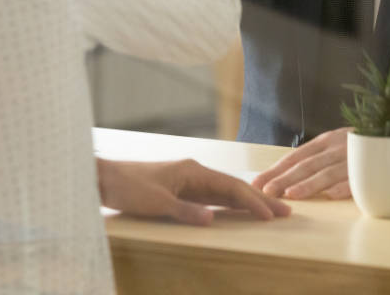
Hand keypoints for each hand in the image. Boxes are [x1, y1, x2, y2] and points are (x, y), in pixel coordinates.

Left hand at [96, 157, 289, 225]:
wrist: (104, 179)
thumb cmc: (128, 187)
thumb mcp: (156, 203)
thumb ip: (185, 211)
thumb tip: (212, 218)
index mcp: (192, 171)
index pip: (231, 187)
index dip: (253, 202)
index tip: (272, 215)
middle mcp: (194, 173)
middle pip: (233, 187)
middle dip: (259, 200)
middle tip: (285, 212)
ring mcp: (187, 180)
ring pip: (224, 192)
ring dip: (246, 203)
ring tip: (268, 212)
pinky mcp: (179, 189)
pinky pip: (211, 197)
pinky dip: (228, 204)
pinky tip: (236, 211)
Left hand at [252, 127, 351, 199]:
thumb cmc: (360, 147)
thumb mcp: (336, 145)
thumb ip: (316, 158)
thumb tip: (286, 174)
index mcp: (325, 142)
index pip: (295, 157)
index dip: (276, 170)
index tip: (257, 183)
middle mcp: (336, 148)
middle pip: (307, 165)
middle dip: (285, 179)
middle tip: (266, 191)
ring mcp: (354, 159)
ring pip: (328, 172)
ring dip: (309, 184)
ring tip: (291, 194)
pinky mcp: (372, 171)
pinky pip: (357, 180)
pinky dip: (344, 187)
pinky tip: (330, 196)